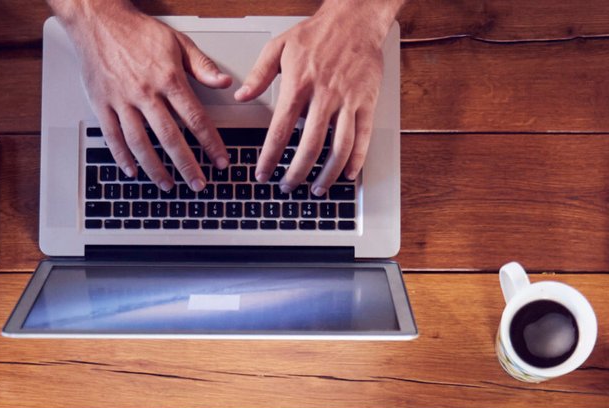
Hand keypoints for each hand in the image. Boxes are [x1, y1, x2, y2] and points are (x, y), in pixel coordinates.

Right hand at [60, 0, 230, 190]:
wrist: (99, 20)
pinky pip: (112, 136)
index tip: (220, 161)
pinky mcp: (102, 103)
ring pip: (140, 142)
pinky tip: (133, 171)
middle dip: (187, 165)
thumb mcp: (177, 41)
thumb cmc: (138, 31)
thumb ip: (202, 66)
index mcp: (168, 78)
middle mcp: (145, 92)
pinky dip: (122, 157)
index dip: (210, 143)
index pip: (195, 118)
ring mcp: (121, 100)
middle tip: (199, 185)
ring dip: (156, 168)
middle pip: (170, 137)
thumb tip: (224, 83)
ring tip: (168, 185)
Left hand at [235, 1, 394, 195]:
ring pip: (339, 147)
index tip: (263, 173)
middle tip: (287, 187)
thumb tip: (241, 95)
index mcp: (299, 83)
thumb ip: (259, 74)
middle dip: (297, 172)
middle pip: (310, 145)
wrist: (354, 18)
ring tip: (317, 188)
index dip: (270, 156)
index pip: (281, 129)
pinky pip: (363, 137)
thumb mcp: (279, 46)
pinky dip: (356, 159)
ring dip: (327, 173)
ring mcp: (348, 100)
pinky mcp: (367, 101)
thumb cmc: (317, 32)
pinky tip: (346, 173)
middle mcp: (324, 95)